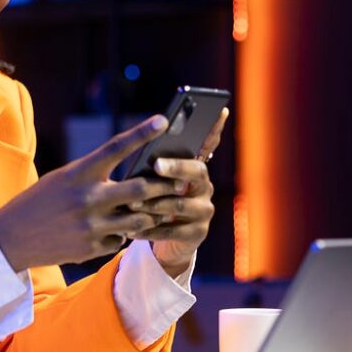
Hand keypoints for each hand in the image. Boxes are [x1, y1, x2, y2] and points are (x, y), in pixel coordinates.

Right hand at [0, 115, 181, 271]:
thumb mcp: (63, 178)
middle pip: (140, 189)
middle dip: (161, 187)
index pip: (116, 147)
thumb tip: (131, 174)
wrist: (11, 237)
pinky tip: (113, 230)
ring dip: (147, 215)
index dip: (142, 133)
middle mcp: (87, 197)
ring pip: (138, 219)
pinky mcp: (90, 247)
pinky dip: (121, 235)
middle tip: (176, 183)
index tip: (163, 121)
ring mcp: (90, 225)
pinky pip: (120, 240)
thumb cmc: (41, 201)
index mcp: (79, 172)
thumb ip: (94, 174)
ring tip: (152, 210)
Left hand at [135, 108, 228, 276]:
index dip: (216, 128)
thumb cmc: (152, 199)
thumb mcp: (152, 180)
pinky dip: (150, 230)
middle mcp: (205, 185)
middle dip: (176, 167)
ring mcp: (204, 209)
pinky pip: (173, 231)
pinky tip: (132, 229)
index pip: (209, 142)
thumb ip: (155, 164)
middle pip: (196, 171)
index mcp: (194, 167)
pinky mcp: (198, 233)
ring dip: (155, 203)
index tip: (219, 111)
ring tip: (132, 203)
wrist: (160, 239)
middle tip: (157, 164)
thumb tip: (146, 143)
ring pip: (181, 203)